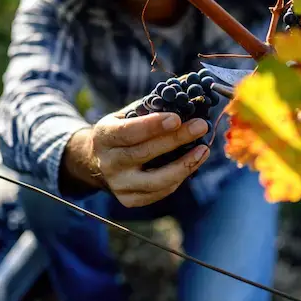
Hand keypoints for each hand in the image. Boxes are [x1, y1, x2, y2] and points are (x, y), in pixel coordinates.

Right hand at [69, 110, 209, 206]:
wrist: (96, 161)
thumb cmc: (119, 133)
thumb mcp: (124, 116)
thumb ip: (147, 110)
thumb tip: (181, 100)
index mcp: (104, 137)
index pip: (128, 132)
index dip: (153, 126)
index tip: (177, 118)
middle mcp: (108, 163)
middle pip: (144, 153)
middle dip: (176, 139)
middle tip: (200, 126)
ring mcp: (118, 184)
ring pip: (155, 180)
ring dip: (184, 165)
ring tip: (204, 150)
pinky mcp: (129, 200)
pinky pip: (159, 192)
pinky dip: (178, 178)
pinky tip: (192, 163)